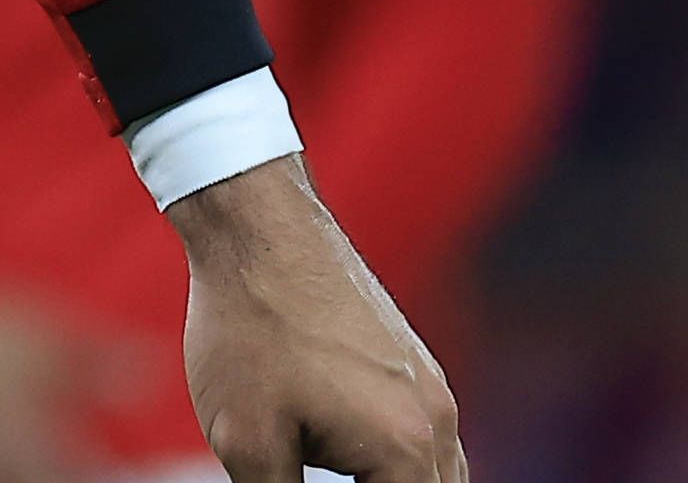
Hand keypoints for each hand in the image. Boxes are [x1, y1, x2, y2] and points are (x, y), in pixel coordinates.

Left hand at [173, 157, 462, 481]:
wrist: (257, 230)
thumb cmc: (249, 330)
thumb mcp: (247, 440)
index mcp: (406, 450)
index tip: (308, 481)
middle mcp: (438, 420)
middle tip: (316, 476)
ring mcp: (432, 388)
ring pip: (439, 474)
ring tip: (332, 472)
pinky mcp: (415, 364)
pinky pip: (428, 438)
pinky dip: (399, 463)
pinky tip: (355, 462)